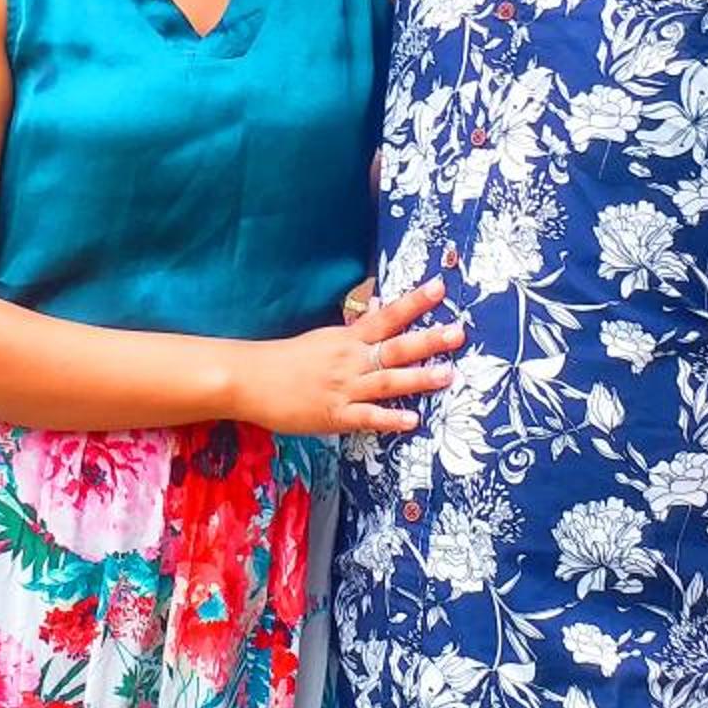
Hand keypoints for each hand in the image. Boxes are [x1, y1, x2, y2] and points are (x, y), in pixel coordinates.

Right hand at [229, 279, 459, 436]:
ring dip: (419, 378)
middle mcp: (350, 359)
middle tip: (458, 332)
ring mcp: (343, 388)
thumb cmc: (285, 359)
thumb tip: (381, 311)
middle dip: (429, 340)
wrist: (249, 379)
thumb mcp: (324, 339)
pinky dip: (390, 419)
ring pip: (387, 381)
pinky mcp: (334, 415)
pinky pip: (367, 417)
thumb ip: (355, 332)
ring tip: (448, 374)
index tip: (441, 287)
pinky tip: (412, 421)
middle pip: (395, 346)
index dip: (415, 301)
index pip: (387, 315)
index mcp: (347, 338)